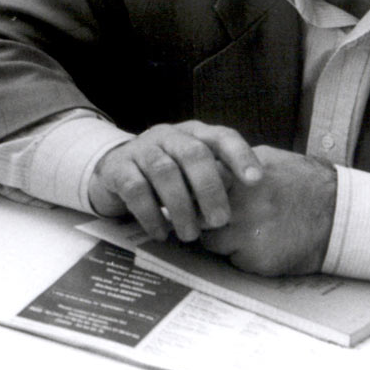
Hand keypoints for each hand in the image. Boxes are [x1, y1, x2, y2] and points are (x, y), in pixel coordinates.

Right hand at [88, 121, 260, 241]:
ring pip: (164, 171)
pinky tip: (161, 233)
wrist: (113, 172)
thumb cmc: (165, 177)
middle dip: (210, 188)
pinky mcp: (117, 169)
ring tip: (190, 235)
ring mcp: (140, 149)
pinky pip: (136, 189)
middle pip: (193, 153)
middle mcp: (168, 136)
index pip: (222, 136)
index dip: (240, 156)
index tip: (256, 181)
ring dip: (181, 207)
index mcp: (193, 134)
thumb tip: (249, 206)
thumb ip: (215, 180)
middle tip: (220, 221)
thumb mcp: (191, 173)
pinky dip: (151, 214)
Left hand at [199, 145, 337, 275]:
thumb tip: (205, 166)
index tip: (200, 197)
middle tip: (222, 217)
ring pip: (212, 242)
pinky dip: (244, 255)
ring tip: (249, 230)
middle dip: (205, 218)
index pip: (195, 187)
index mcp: (238, 178)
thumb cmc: (304, 183)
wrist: (341, 215)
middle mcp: (238, 206)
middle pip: (198, 217)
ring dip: (223, 239)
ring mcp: (246, 235)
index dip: (197, 194)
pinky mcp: (256, 260)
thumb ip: (233, 164)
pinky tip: (265, 244)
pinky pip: (235, 260)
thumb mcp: (267, 159)